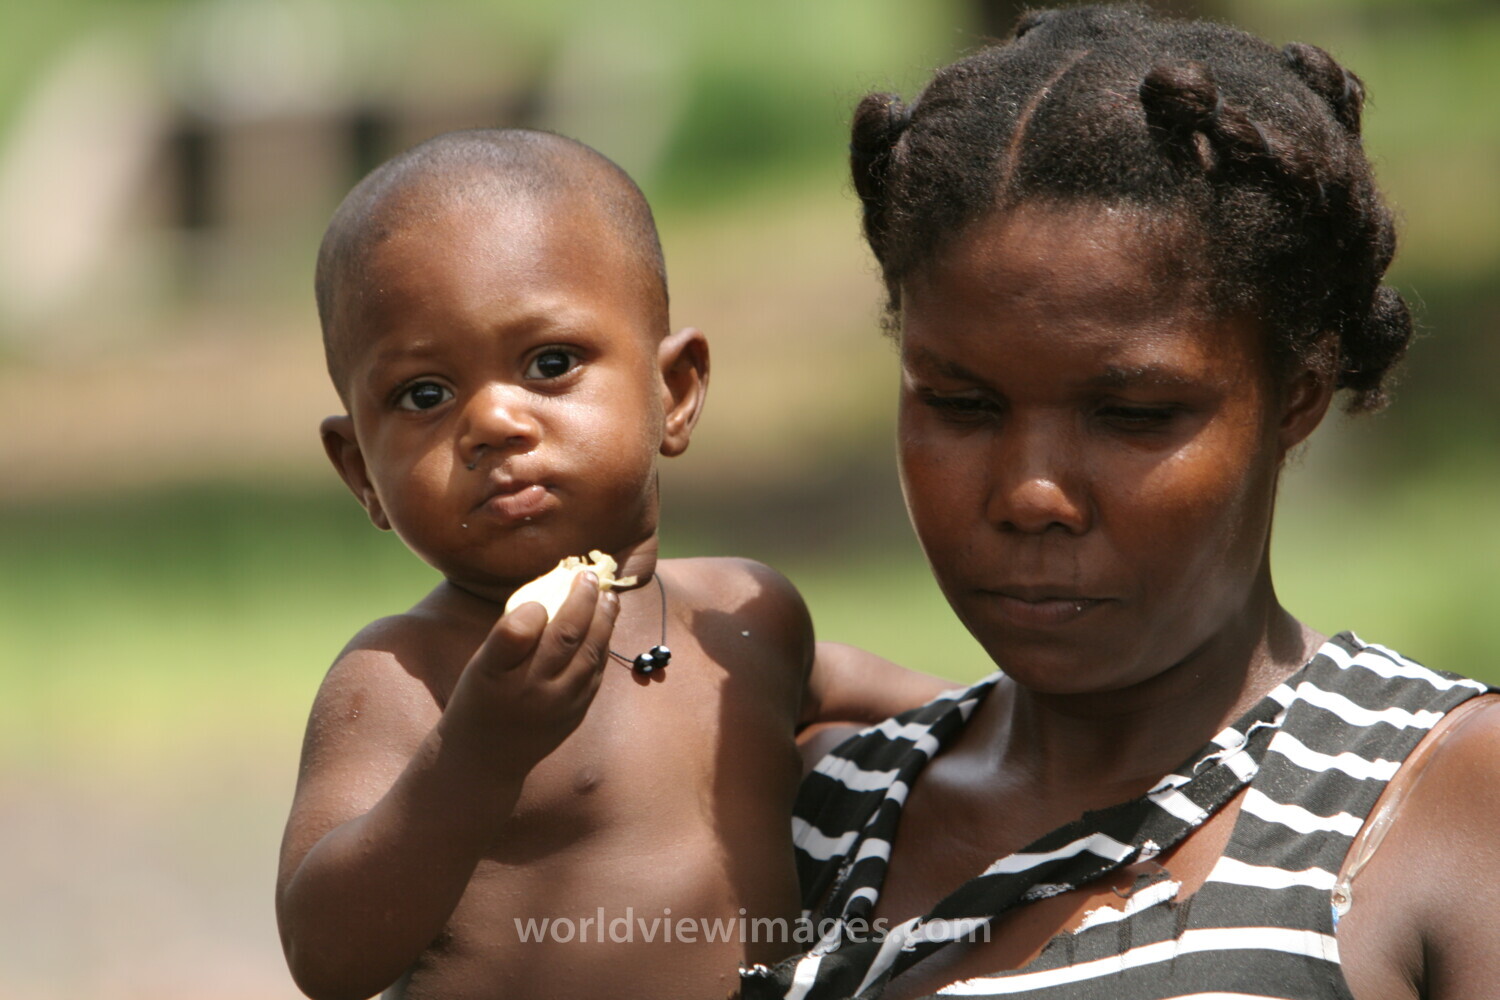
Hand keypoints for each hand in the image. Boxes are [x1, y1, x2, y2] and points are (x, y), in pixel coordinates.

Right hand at [443, 572, 620, 769]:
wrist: (487, 758)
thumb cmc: (481, 699)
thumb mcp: (480, 666)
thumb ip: (509, 635)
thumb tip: (544, 599)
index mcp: (494, 674)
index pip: (516, 632)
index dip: (533, 608)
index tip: (541, 590)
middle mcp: (528, 691)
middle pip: (564, 638)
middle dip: (582, 600)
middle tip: (587, 574)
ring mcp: (557, 706)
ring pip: (589, 654)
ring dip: (603, 620)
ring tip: (608, 596)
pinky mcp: (575, 715)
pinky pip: (595, 673)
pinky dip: (603, 646)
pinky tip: (605, 627)